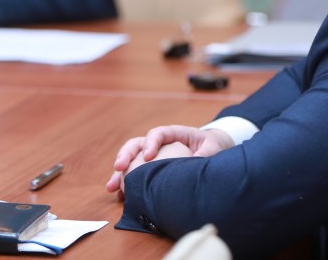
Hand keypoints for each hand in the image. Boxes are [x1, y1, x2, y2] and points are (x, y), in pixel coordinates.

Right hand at [105, 125, 233, 197]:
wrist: (215, 149)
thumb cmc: (214, 145)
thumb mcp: (213, 148)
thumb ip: (205, 154)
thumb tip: (194, 164)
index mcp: (174, 134)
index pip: (158, 133)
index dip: (150, 143)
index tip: (148, 156)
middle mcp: (160, 143)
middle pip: (137, 144)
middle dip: (126, 155)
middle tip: (119, 167)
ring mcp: (154, 156)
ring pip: (132, 159)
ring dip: (120, 172)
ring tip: (112, 186)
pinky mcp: (152, 169)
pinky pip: (136, 173)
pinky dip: (127, 183)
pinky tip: (120, 195)